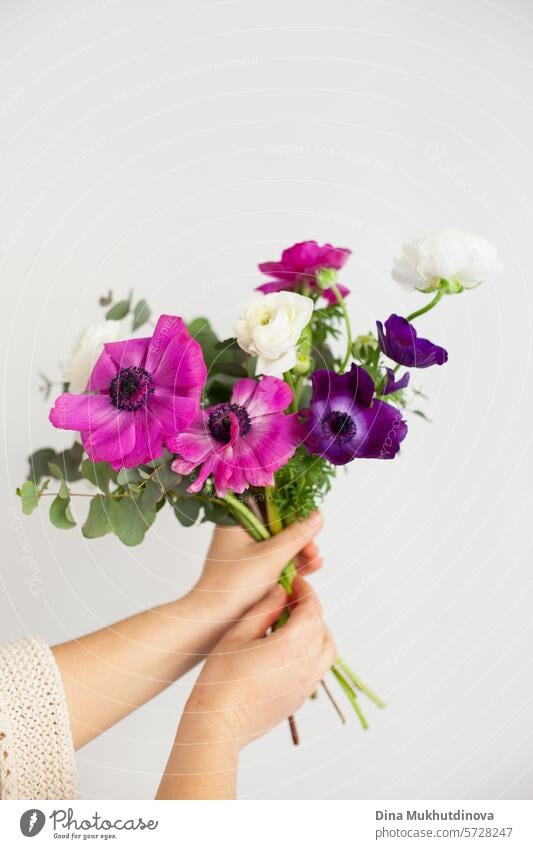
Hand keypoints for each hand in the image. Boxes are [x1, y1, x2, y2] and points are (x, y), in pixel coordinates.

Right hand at [180, 576, 335, 750]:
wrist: (220, 724)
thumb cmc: (222, 679)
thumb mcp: (239, 634)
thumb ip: (264, 609)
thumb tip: (280, 592)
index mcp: (293, 646)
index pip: (312, 609)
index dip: (305, 591)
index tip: (294, 582)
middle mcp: (307, 665)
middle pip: (322, 627)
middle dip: (310, 609)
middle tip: (290, 599)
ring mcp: (307, 684)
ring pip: (326, 649)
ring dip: (316, 630)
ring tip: (292, 624)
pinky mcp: (300, 698)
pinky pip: (318, 668)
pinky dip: (312, 651)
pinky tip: (288, 648)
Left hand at [192, 512, 323, 621]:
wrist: (214, 620)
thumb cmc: (234, 585)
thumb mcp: (271, 556)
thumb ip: (297, 535)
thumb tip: (317, 515)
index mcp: (237, 520)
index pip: (271, 506)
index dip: (294, 515)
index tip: (312, 526)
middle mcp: (241, 533)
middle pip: (279, 527)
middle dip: (300, 539)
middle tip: (312, 550)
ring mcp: (247, 552)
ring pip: (280, 546)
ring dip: (299, 552)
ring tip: (314, 561)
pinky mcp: (253, 570)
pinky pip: (277, 561)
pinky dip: (292, 565)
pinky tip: (309, 569)